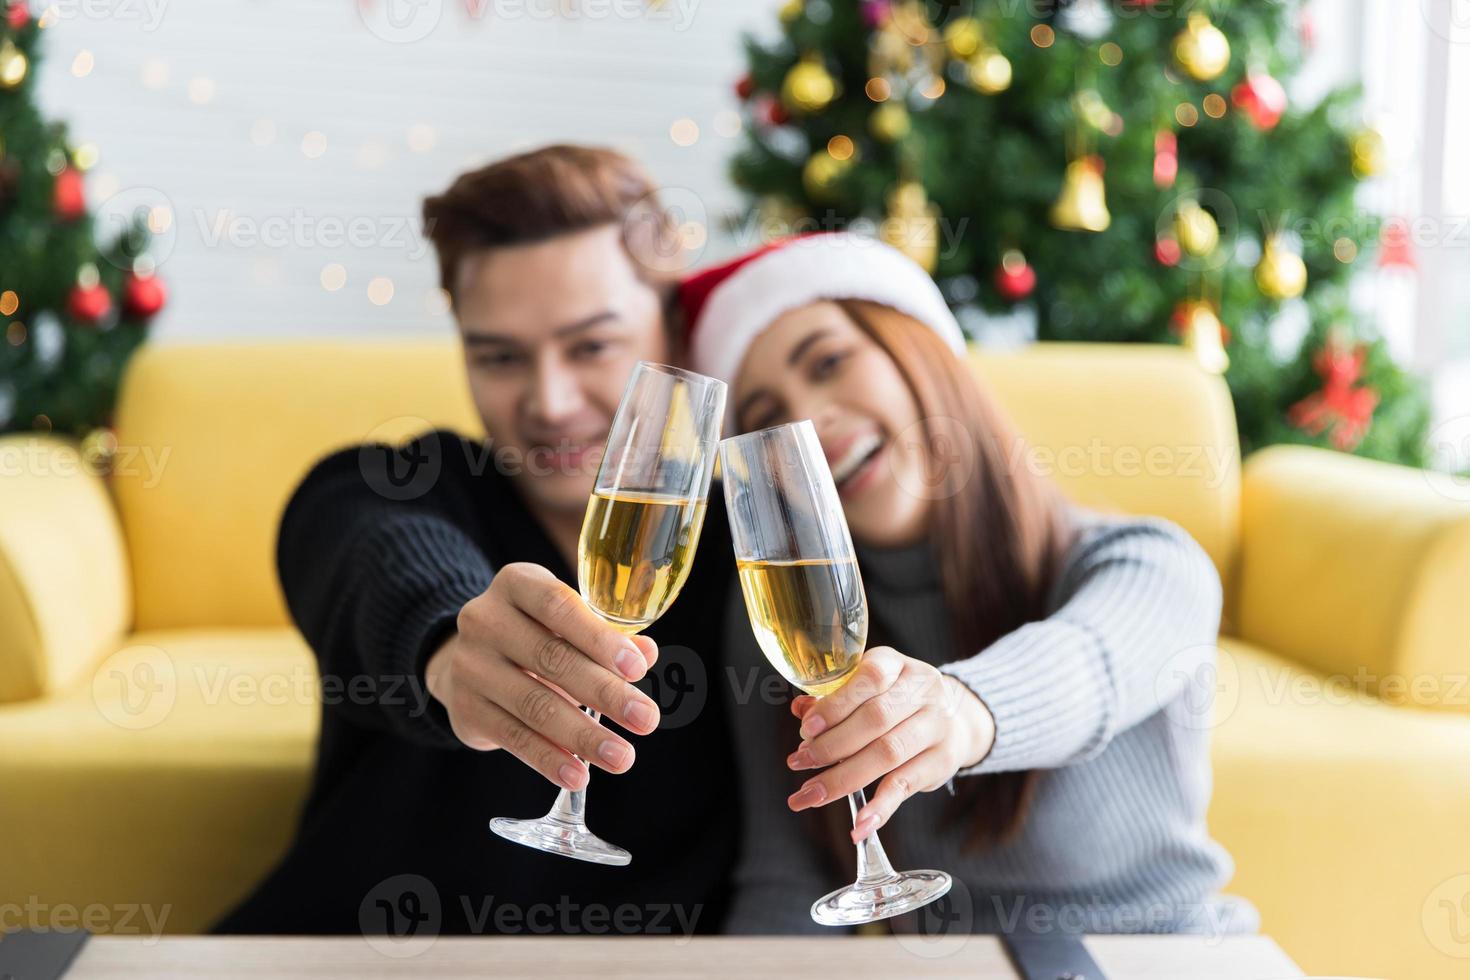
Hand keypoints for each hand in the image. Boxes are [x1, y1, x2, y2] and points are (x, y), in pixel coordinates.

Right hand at [423, 563, 661, 791]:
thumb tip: (647, 653)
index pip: (558, 606)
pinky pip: (513, 738)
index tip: (638, 669)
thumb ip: (607, 635)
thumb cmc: (533, 634)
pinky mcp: (465, 709)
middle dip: (605, 693)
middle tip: (646, 720)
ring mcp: (470, 665)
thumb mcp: (566, 622)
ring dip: (583, 736)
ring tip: (621, 757)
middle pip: (551, 659)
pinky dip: (549, 759)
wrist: (463, 661)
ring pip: (534, 705)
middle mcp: (485, 619)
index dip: (599, 638)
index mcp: (516, 584)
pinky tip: (578, 774)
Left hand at [784, 646, 994, 842]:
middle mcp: (922, 690)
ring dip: (843, 777)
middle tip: (800, 762)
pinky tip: (858, 825)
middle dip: (831, 745)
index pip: (869, 678)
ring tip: (812, 793)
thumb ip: (834, 697)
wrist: (954, 717)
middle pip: (875, 719)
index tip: (807, 728)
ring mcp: (936, 725)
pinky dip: (880, 807)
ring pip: (887, 753)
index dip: (836, 704)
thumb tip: (801, 710)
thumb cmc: (896, 700)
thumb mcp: (868, 688)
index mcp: (897, 665)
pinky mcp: (942, 760)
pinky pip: (906, 785)